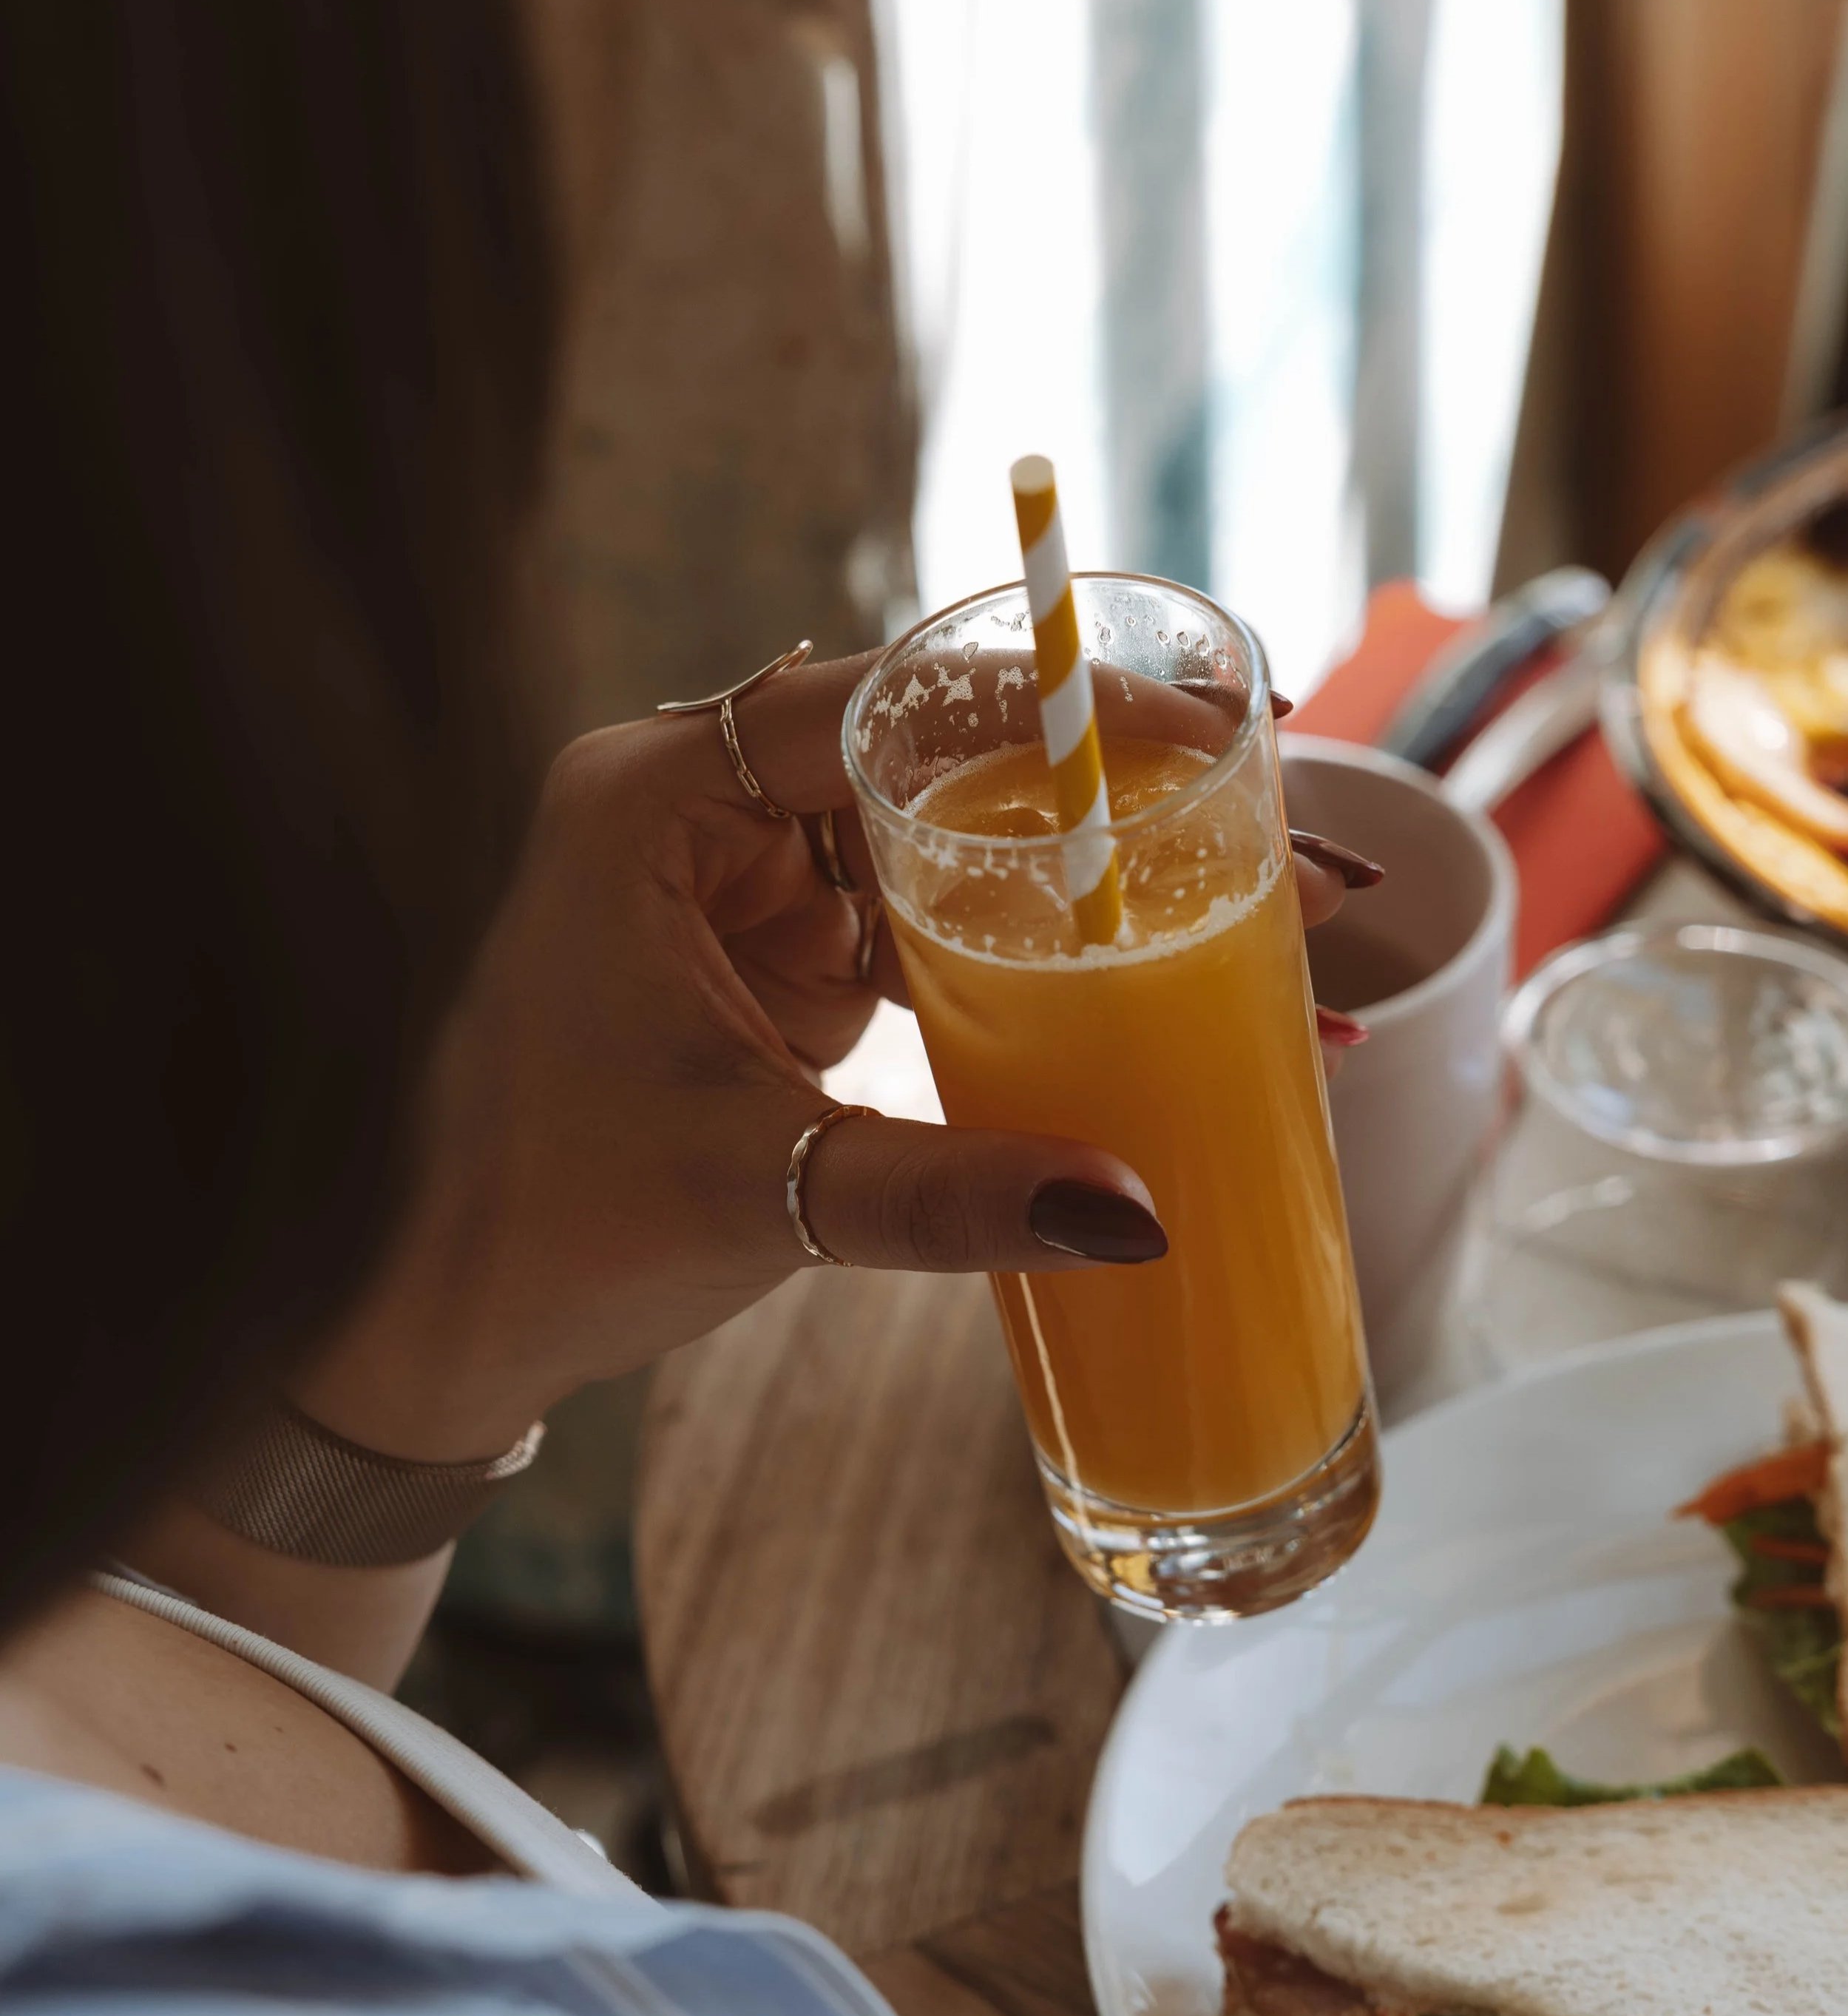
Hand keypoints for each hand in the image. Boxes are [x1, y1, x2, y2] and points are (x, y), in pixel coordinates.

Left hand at [298, 652, 1365, 1462]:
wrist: (443, 1312)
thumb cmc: (547, 1227)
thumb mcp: (763, 1191)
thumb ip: (951, 1192)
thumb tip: (1144, 1213)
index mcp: (648, 805)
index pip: (878, 703)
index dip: (1050, 704)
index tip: (1208, 721)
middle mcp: (690, 810)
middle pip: (931, 759)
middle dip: (1106, 802)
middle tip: (1278, 822)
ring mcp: (733, 880)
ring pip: (940, 840)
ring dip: (1079, 883)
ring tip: (1252, 912)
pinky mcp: (766, 951)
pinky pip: (915, 922)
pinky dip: (1020, 956)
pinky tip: (1140, 984)